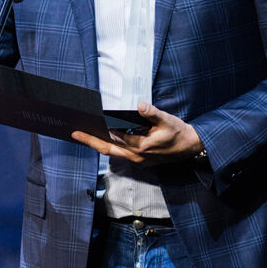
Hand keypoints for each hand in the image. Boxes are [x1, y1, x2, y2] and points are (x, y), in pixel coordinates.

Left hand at [71, 102, 203, 165]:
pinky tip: (104, 139)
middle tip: (75, 134)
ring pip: (113, 153)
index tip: (87, 124)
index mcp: (141, 147)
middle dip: (90, 141)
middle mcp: (137, 157)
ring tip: (85, 135)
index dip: (100, 131)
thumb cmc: (179, 133)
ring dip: (99, 144)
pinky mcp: (141, 161)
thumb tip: (139, 106)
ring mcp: (138, 161)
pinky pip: (120, 154)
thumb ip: (152, 113)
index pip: (115, 138)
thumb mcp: (167, 120)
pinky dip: (110, 146)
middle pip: (107, 149)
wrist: (191, 148)